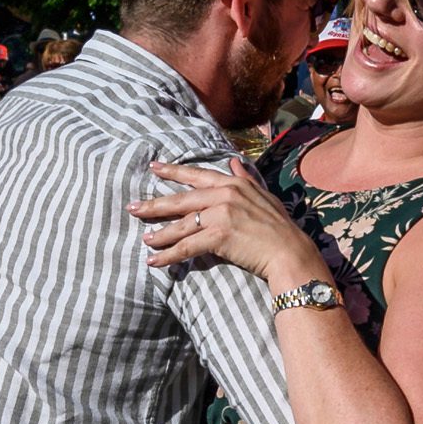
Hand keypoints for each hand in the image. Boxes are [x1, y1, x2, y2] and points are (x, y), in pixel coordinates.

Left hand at [132, 157, 328, 292]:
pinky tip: (154, 261)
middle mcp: (224, 194)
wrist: (290, 251)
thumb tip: (234, 162)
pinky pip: (187, 246)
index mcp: (233, 183)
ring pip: (181, 225)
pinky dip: (168, 256)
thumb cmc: (279, 228)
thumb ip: (246, 179)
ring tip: (144, 239)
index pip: (196, 175)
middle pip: (181, 200)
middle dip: (154, 204)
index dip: (173, 172)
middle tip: (132, 208)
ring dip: (159, 234)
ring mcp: (221, 214)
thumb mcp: (263, 196)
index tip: (154, 167)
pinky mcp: (219, 235)